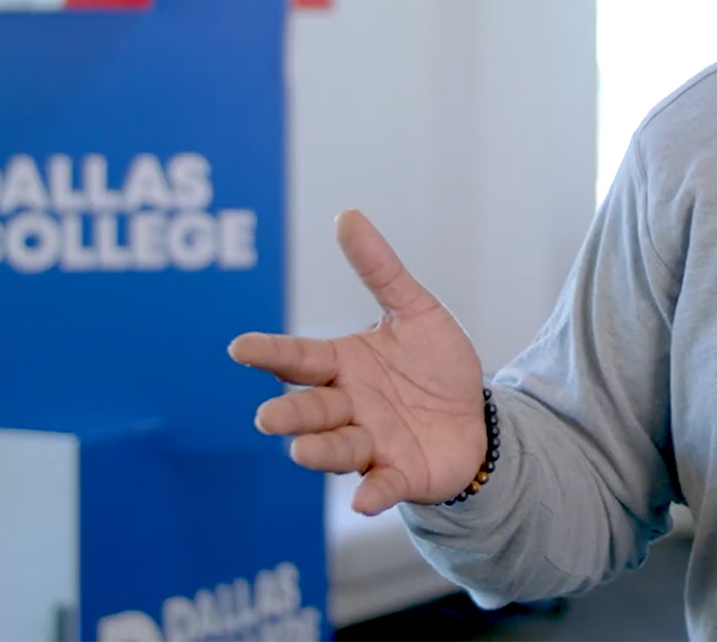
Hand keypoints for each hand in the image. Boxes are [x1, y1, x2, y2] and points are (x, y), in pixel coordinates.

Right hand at [229, 210, 485, 514]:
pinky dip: (371, 495)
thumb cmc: (435, 365)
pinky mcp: (398, 475)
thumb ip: (379, 269)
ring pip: (336, 448)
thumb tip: (348, 215)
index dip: (270, 353)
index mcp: (343, 365)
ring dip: (319, 451)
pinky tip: (362, 502)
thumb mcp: (415, 310)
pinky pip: (380, 486)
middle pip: (311, 409)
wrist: (476, 417)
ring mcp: (370, 444)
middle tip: (269, 417)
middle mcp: (348, 406)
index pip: (299, 358)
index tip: (239, 348)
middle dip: (290, 413)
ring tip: (301, 450)